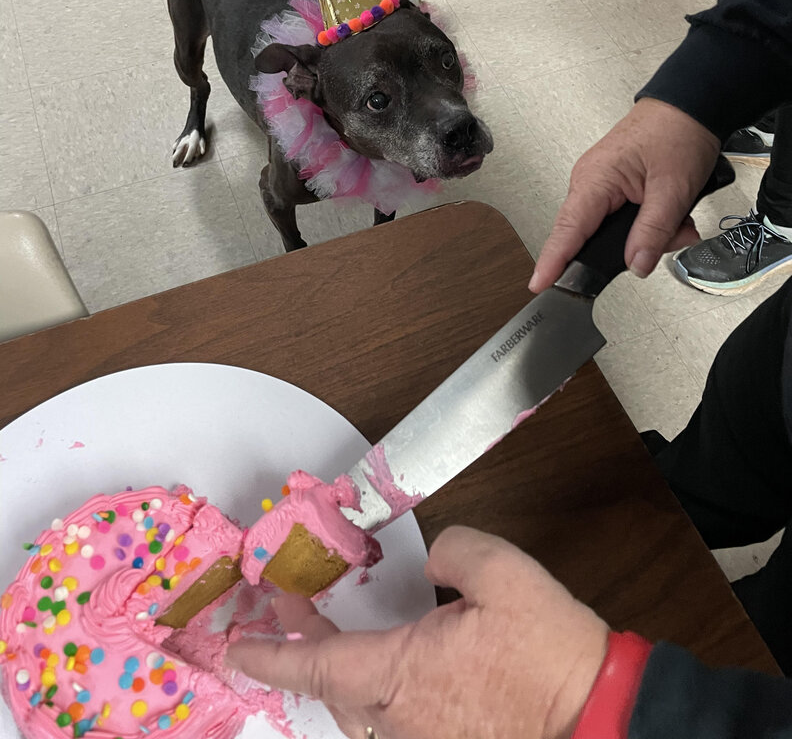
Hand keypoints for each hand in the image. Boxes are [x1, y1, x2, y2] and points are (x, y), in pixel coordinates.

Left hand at [226, 526, 607, 738]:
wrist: (601, 718)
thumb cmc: (551, 655)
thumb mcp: (502, 573)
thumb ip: (452, 550)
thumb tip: (433, 561)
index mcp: (402, 675)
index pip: (317, 664)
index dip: (272, 654)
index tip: (238, 648)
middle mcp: (403, 720)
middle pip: (334, 688)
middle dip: (307, 649)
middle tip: (295, 609)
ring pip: (363, 708)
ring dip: (343, 670)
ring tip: (337, 632)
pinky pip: (394, 720)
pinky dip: (377, 691)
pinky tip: (394, 667)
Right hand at [529, 98, 720, 292]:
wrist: (690, 104)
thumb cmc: (677, 131)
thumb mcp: (673, 188)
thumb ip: (653, 232)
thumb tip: (636, 265)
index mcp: (595, 180)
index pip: (568, 230)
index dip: (553, 261)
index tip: (540, 284)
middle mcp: (590, 182)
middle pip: (593, 238)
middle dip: (634, 247)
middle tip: (674, 236)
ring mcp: (600, 185)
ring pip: (613, 232)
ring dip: (649, 234)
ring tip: (681, 221)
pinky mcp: (614, 187)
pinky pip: (623, 220)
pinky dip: (650, 223)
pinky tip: (673, 215)